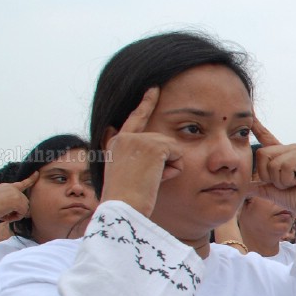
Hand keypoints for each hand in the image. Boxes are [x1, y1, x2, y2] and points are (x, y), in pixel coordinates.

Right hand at [0, 172, 38, 223]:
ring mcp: (15, 193)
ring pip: (24, 208)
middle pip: (24, 202)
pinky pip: (23, 213)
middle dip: (18, 210)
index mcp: (6, 186)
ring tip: (3, 214)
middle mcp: (12, 188)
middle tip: (4, 213)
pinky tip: (5, 215)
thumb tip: (25, 211)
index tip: (37, 173)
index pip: (22, 183)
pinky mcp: (18, 200)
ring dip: (15, 215)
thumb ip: (11, 202)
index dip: (31, 179)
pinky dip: (15, 217)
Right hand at [100, 87, 183, 216]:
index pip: (135, 119)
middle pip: (164, 143)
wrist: (122, 208)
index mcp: (116, 143)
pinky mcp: (154, 145)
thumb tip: (158, 154)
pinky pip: (178, 156)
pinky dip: (173, 170)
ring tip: (149, 181)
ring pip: (172, 150)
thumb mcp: (128, 176)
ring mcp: (139, 139)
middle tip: (146, 181)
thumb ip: (138, 160)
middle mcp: (125, 136)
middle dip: (165, 164)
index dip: (146, 103)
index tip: (154, 88)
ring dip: (168, 168)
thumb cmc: (126, 201)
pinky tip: (156, 179)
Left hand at [250, 120, 295, 224]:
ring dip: (280, 180)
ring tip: (293, 183)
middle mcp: (290, 149)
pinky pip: (286, 165)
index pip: (266, 137)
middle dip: (267, 175)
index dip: (257, 127)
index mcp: (281, 155)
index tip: (249, 115)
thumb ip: (258, 186)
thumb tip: (243, 186)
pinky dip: (289, 179)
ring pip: (274, 162)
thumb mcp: (271, 192)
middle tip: (282, 184)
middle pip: (263, 153)